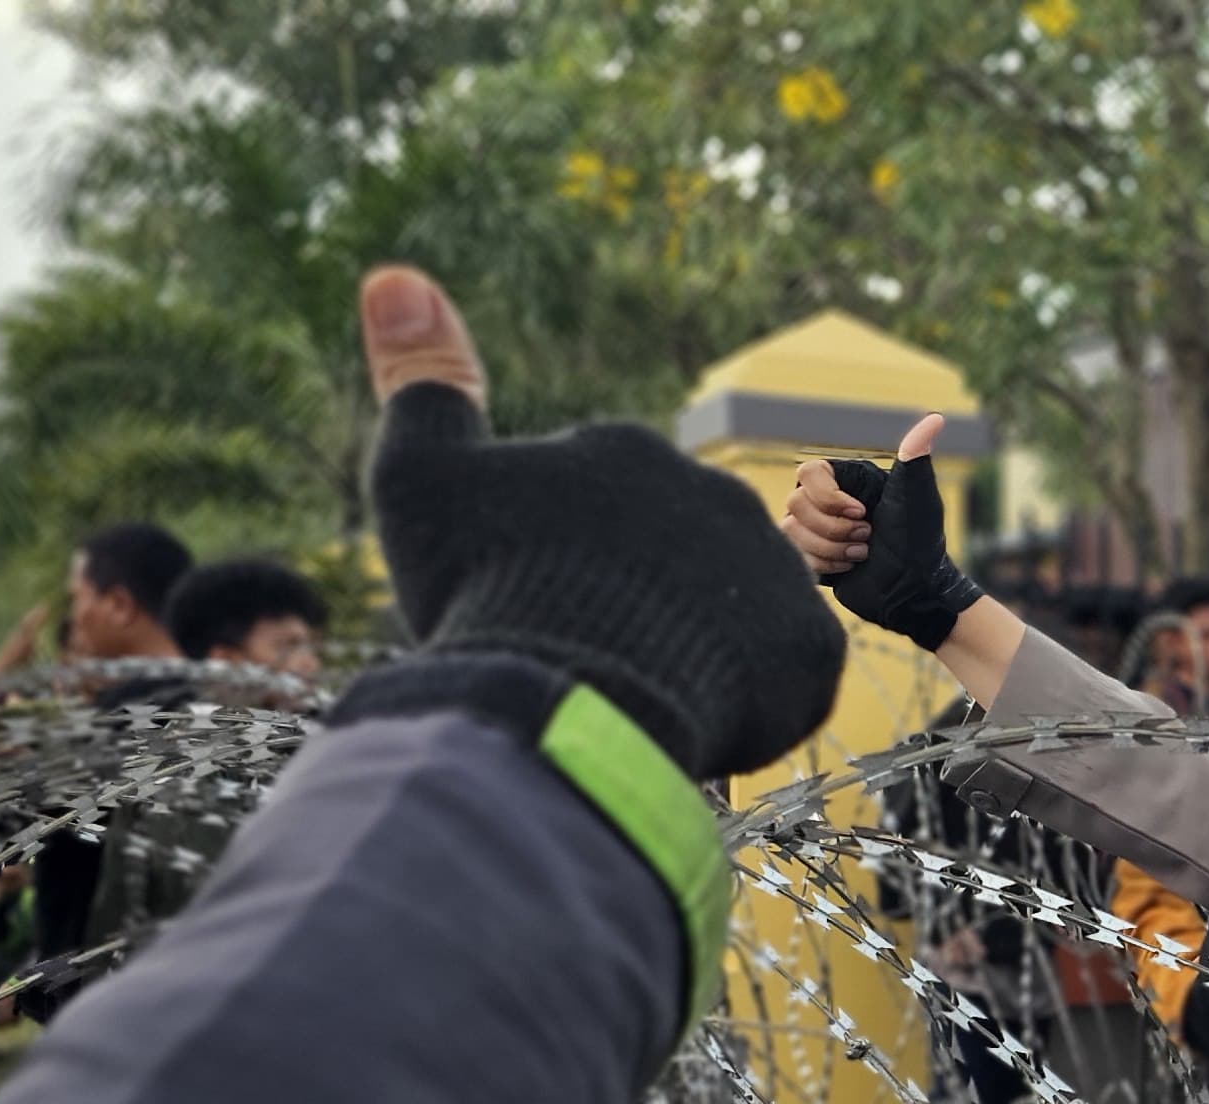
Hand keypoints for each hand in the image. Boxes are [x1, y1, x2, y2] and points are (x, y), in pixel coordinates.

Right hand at [359, 266, 841, 778]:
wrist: (569, 695)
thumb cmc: (487, 588)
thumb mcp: (421, 476)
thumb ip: (421, 381)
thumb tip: (397, 275)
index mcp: (623, 451)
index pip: (592, 516)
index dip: (552, 571)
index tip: (525, 606)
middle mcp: (714, 492)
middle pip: (666, 565)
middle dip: (628, 608)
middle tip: (581, 658)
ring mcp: (773, 568)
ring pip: (726, 619)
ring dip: (688, 654)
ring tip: (635, 696)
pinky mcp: (811, 648)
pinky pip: (781, 676)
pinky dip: (743, 705)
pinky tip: (691, 722)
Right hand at [786, 413, 983, 649]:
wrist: (915, 590)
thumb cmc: (919, 541)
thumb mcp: (917, 495)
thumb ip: (916, 455)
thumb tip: (935, 418)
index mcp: (848, 481)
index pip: (808, 473)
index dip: (827, 497)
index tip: (861, 512)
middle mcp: (828, 502)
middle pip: (795, 503)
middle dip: (833, 528)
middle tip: (868, 536)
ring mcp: (818, 530)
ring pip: (791, 531)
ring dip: (831, 548)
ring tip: (863, 554)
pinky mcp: (813, 557)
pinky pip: (795, 555)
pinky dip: (825, 566)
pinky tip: (851, 568)